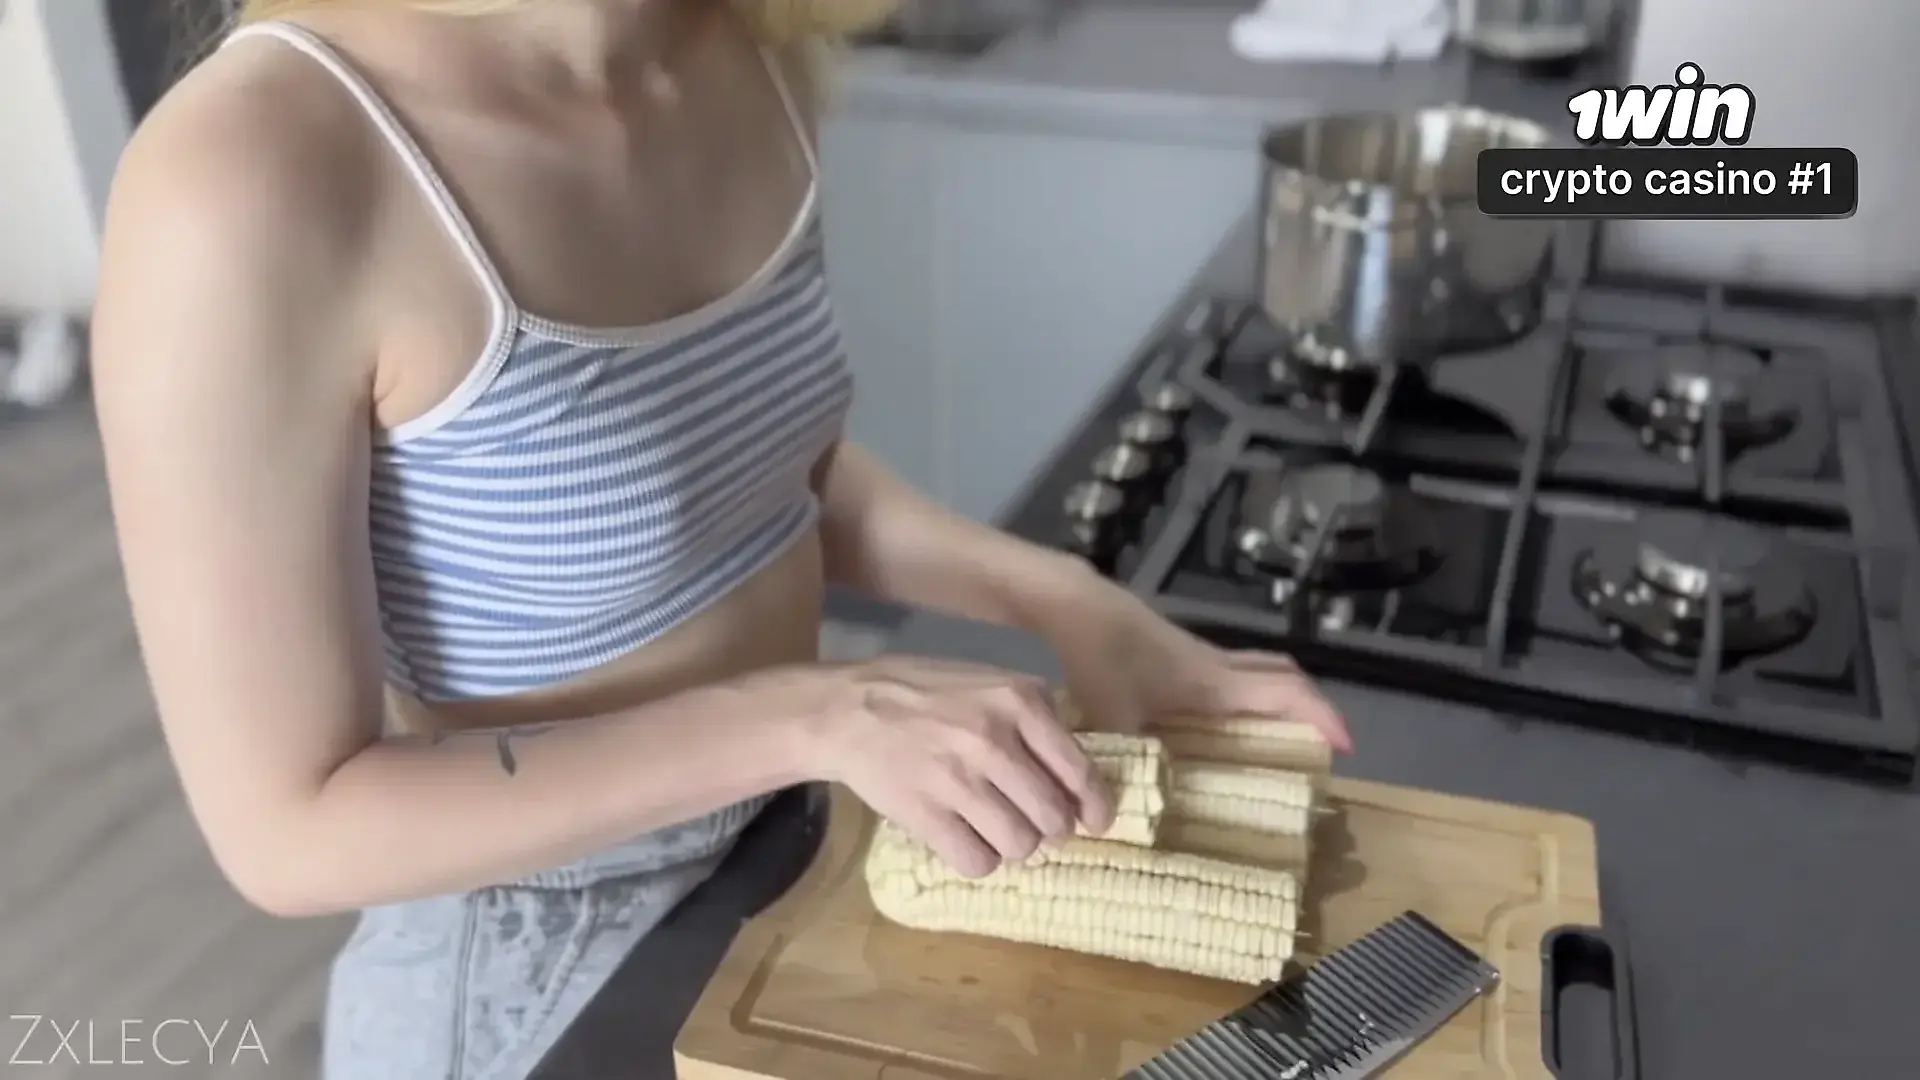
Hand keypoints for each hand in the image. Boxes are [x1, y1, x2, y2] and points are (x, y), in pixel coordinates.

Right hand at [799, 656, 1115, 877]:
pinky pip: (977, 862)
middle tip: (1032, 822)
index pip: (1078, 772)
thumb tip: (1075, 776)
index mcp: (1020, 703)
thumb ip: (1035, 718)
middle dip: (1049, 829)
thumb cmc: (926, 692)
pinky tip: (967, 839)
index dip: (1096, 807)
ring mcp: (959, 781)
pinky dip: (979, 860)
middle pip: (1053, 819)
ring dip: (1014, 846)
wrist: (849, 708)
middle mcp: (995, 741)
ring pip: (1019, 845)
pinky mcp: (926, 814)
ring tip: (995, 828)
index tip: (1096, 822)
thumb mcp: (990, 682)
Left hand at [1036, 567, 1352, 750]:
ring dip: (1279, 700)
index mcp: (1215, 682)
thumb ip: (1127, 765)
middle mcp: (1217, 667)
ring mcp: (1198, 657)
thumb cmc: (1101, 658)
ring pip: (1258, 672)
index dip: (1321, 717)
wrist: (1075, 604)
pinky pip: (1233, 674)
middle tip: (1319, 747)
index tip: (1345, 748)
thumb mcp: (1114, 719)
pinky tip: (1223, 727)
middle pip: (1283, 677)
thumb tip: (1125, 817)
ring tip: (1281, 743)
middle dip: (1310, 709)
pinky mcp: (1178, 654)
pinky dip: (1247, 697)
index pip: (1286, 693)